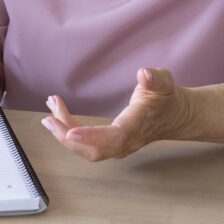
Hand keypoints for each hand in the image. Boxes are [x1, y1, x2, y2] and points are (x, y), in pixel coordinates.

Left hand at [41, 68, 191, 161]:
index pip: (115, 136)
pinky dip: (70, 133)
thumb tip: (144, 73)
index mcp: (138, 125)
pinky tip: (57, 118)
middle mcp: (127, 141)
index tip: (71, 132)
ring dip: (65, 134)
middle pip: (95, 149)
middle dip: (68, 136)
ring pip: (88, 150)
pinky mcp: (111, 145)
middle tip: (49, 118)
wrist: (175, 117)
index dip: (93, 136)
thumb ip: (156, 78)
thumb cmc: (167, 98)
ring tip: (49, 115)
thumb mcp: (165, 83)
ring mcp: (119, 147)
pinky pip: (87, 145)